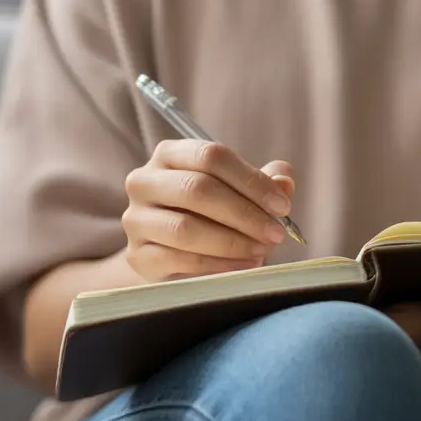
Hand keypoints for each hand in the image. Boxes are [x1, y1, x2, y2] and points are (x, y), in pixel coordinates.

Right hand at [123, 139, 294, 282]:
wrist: (171, 255)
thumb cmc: (209, 215)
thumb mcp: (236, 193)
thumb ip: (262, 184)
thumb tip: (285, 179)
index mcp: (169, 154)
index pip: (211, 155)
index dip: (251, 180)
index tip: (282, 205)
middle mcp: (144, 181)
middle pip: (197, 189)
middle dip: (245, 213)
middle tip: (276, 233)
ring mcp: (136, 219)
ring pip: (185, 227)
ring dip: (232, 242)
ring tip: (261, 251)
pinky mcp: (137, 255)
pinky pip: (178, 259)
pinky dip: (216, 264)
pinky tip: (242, 267)